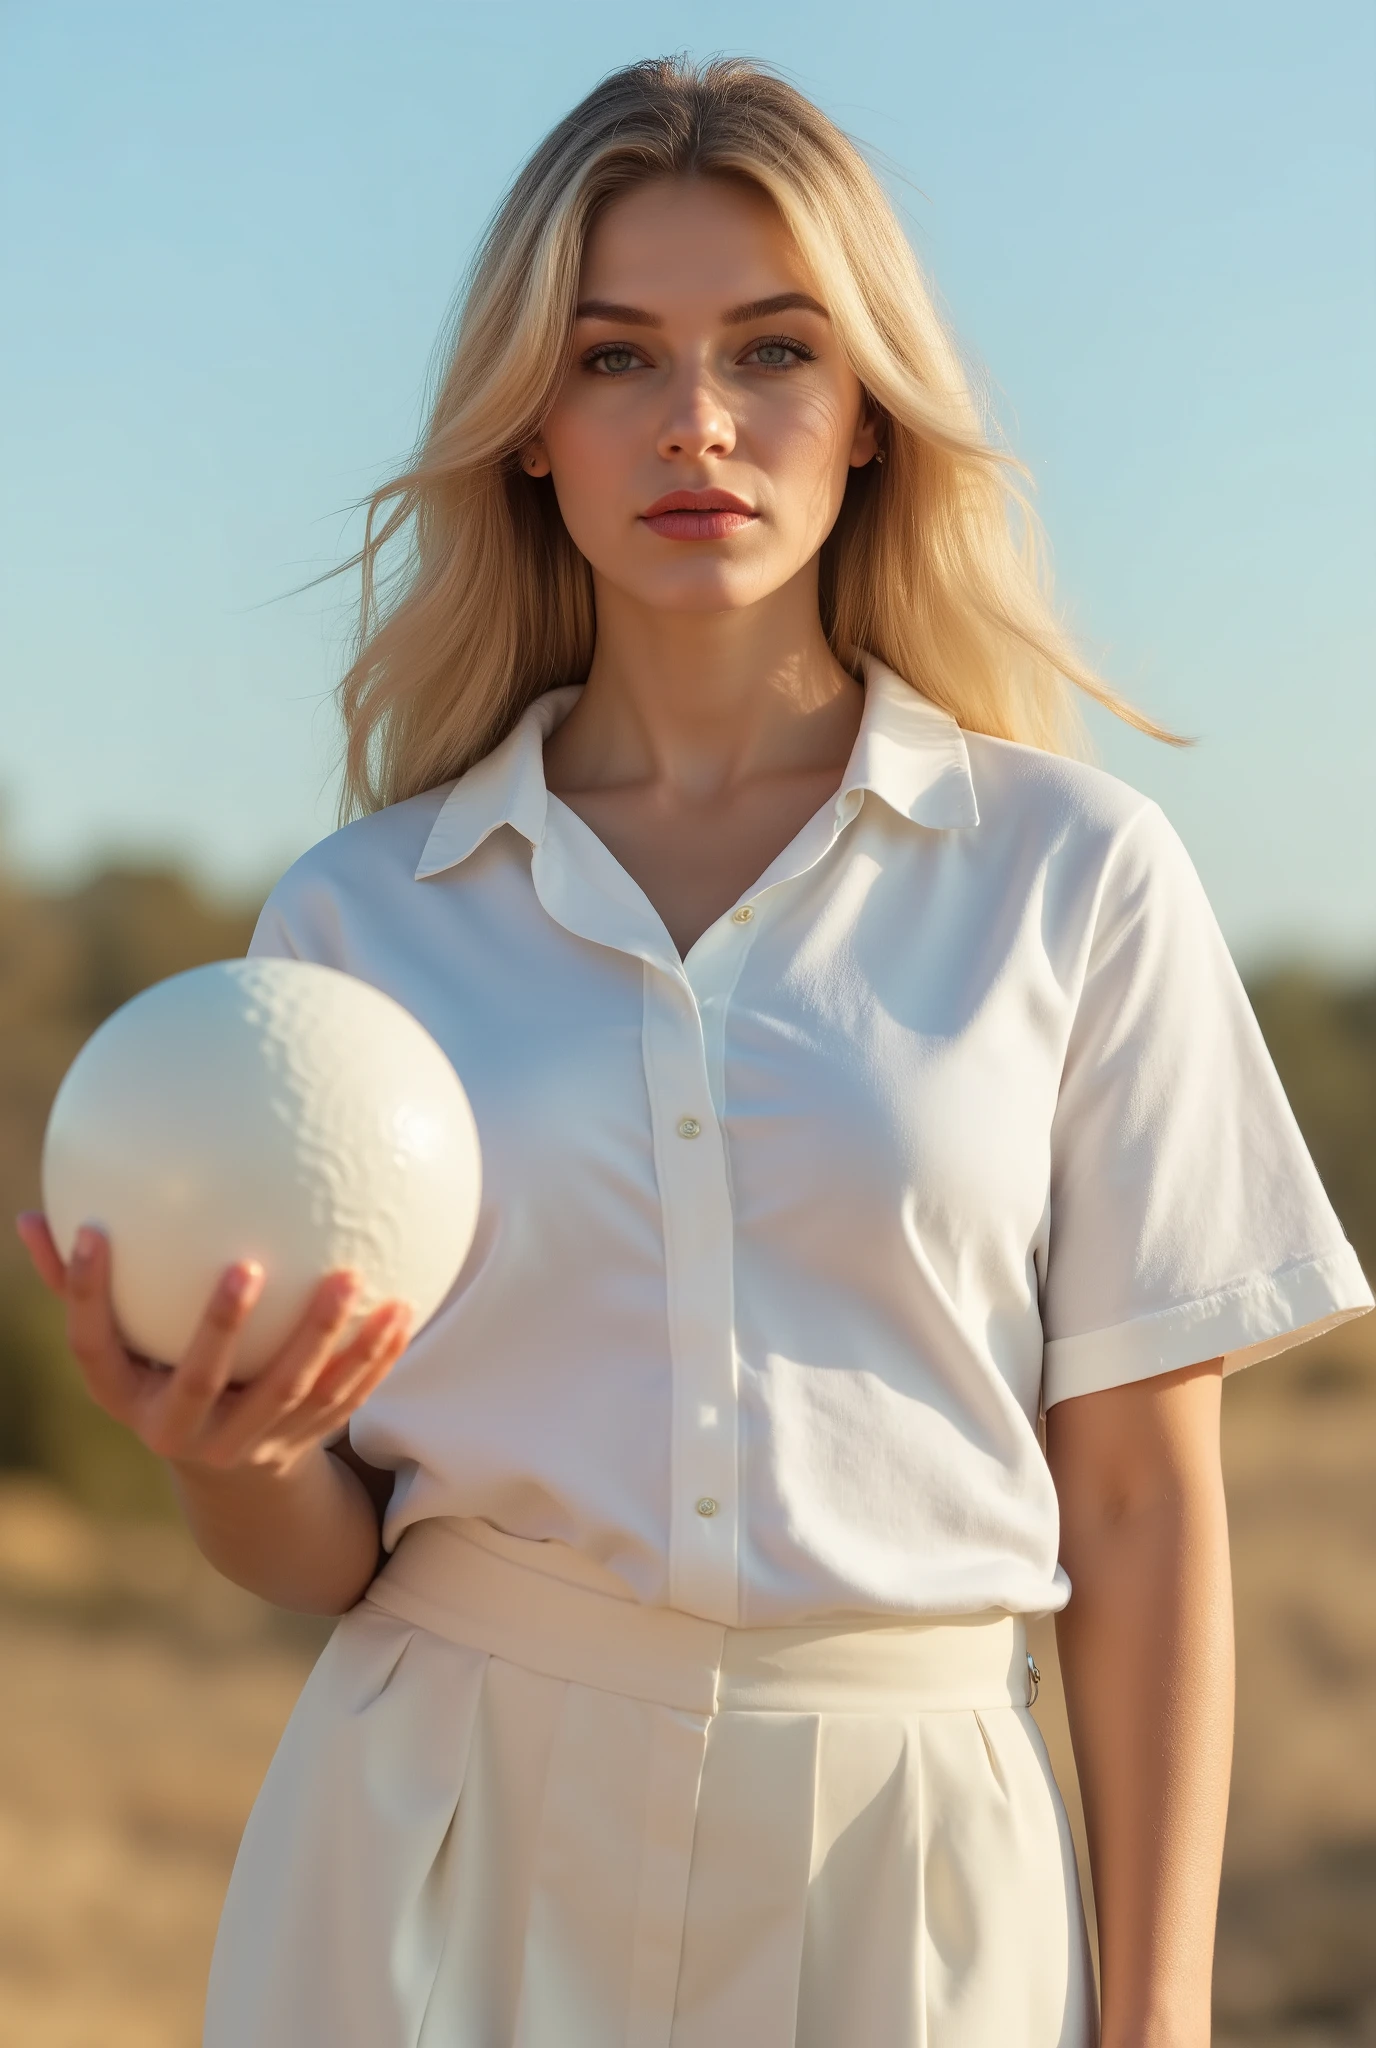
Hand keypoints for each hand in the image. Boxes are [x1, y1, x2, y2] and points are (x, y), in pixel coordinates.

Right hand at [14, 1212, 412, 1480]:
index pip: (94, 1348)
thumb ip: (79, 1288)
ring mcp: (249, 1442)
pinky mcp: (304, 1442)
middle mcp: (184, 1429)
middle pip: (205, 1379)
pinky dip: (373, 1359)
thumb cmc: (163, 1378)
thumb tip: (30, 1215)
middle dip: (221, 1326)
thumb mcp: (118, 1349)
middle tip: (248, 1263)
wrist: (233, 1480)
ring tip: (352, 1279)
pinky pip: (344, 1400)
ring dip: (323, 1339)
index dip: (87, 1294)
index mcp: (129, 1398)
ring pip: (290, 1393)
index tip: (94, 1229)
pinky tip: (401, 1310)